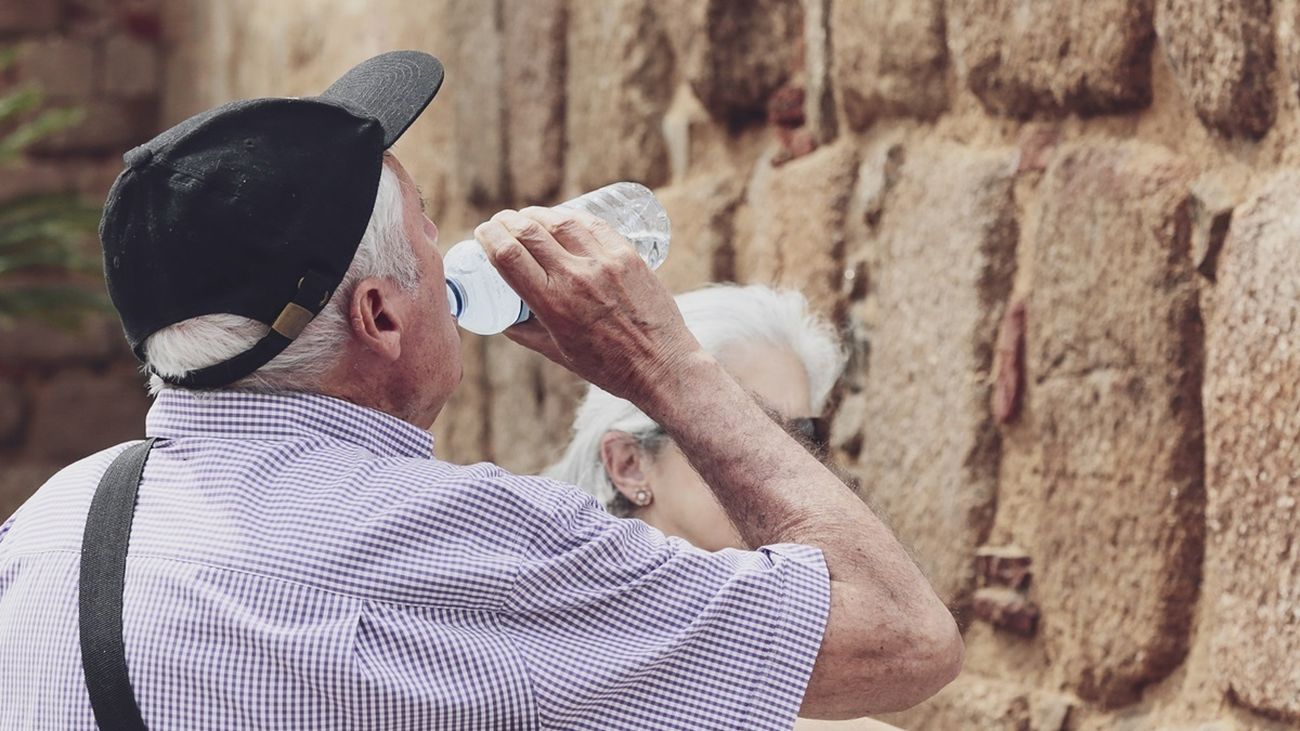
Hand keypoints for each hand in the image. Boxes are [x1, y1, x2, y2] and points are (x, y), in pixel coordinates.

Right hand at [473, 206, 701, 401]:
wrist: (662, 366)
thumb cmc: (608, 367)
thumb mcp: (556, 354)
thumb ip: (524, 332)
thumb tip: (501, 316)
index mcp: (552, 304)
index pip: (507, 255)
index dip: (488, 237)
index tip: (482, 233)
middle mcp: (575, 278)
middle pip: (529, 231)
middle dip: (506, 222)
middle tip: (500, 223)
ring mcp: (604, 263)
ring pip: (560, 221)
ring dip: (536, 214)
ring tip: (526, 217)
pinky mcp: (628, 255)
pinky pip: (592, 224)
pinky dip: (570, 216)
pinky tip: (561, 217)